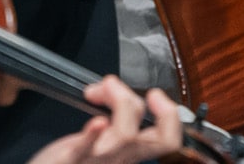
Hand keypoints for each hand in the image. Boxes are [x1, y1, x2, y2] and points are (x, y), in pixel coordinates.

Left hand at [27, 77, 185, 163]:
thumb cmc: (74, 159)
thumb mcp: (105, 141)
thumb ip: (116, 118)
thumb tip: (114, 88)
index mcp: (130, 152)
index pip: (168, 139)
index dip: (171, 115)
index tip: (154, 94)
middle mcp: (121, 158)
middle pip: (158, 139)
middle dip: (149, 105)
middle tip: (127, 89)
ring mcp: (99, 161)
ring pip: (126, 136)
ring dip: (117, 101)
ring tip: (95, 92)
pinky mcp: (72, 160)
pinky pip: (85, 149)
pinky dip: (93, 134)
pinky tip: (96, 122)